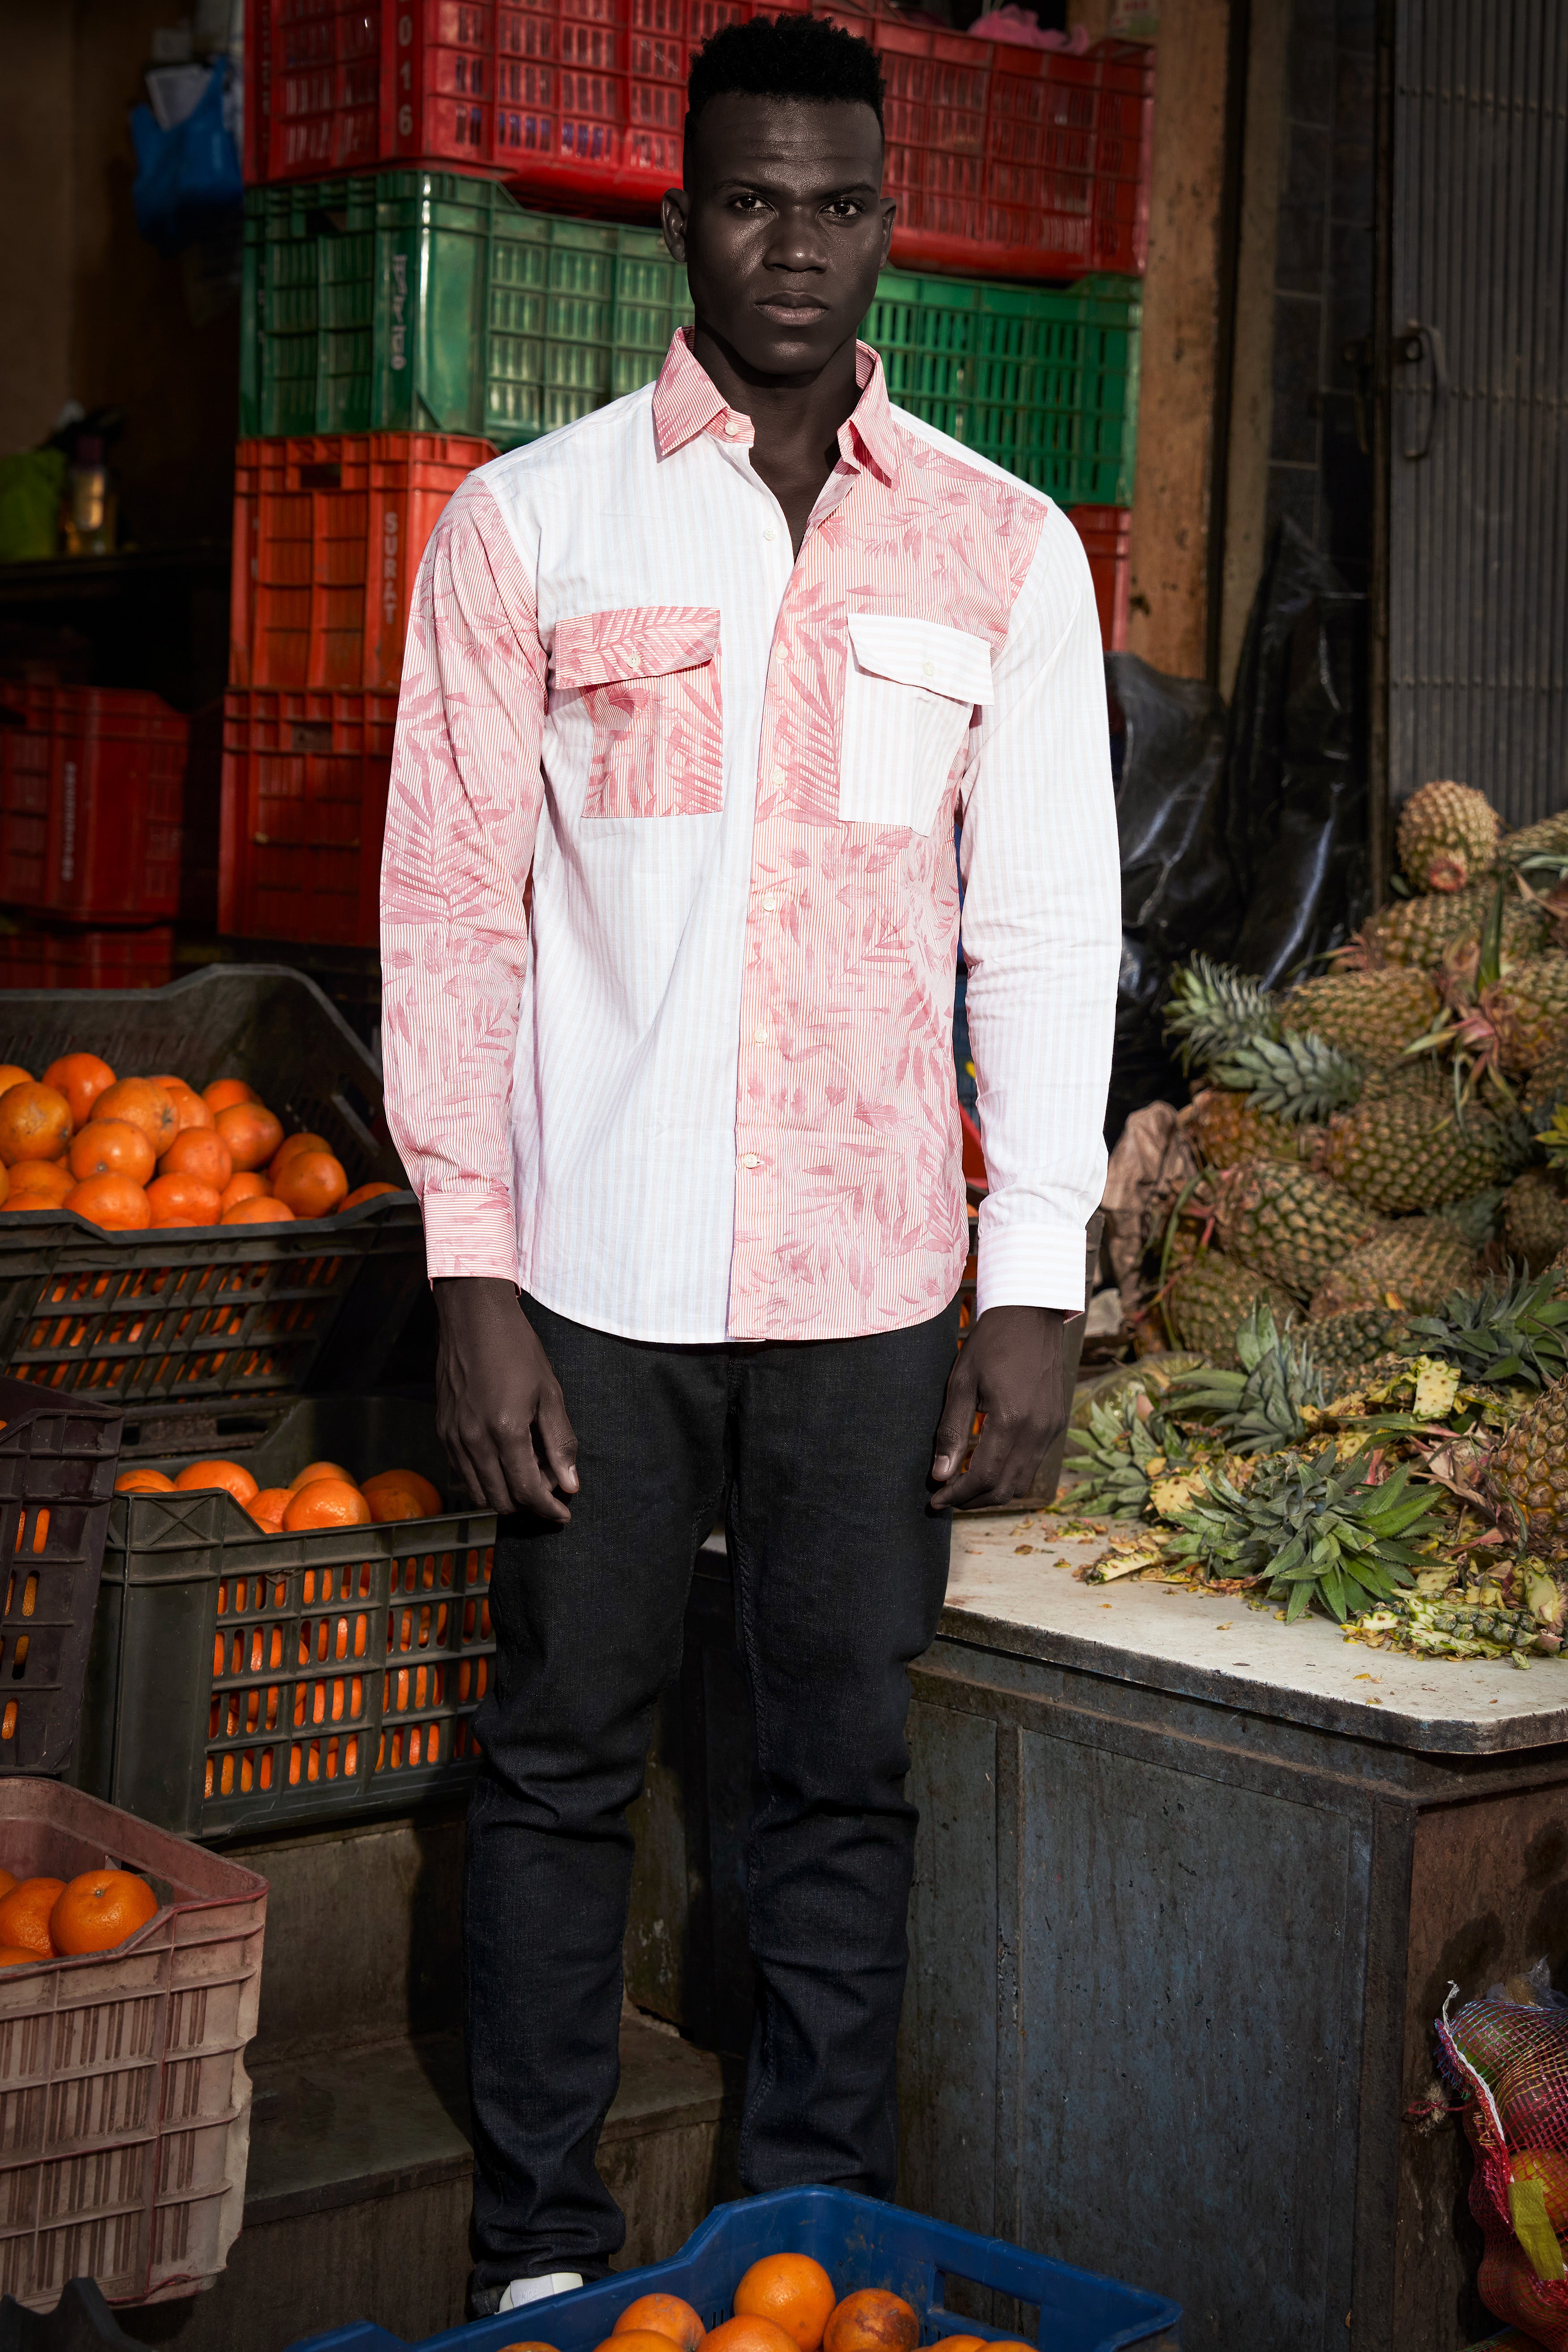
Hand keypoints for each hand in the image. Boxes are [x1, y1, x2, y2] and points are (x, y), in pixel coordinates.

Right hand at [433, 1278, 578, 1521]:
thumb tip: (570, 1484)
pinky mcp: (442, 1430)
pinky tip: (502, 1464)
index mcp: (506, 1430)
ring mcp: (453, 1436)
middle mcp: (474, 1440)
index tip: (564, 1514)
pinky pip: (462, 1472)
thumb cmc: (517, 1349)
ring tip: (527, 1480)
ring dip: (504, 1497)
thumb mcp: (550, 1393)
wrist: (473, 1317)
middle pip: (500, 1501)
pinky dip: (483, 1480)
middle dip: (528, 1507)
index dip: (548, 1509)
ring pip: (477, 1492)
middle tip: (549, 1495)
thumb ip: (560, 1442)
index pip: (527, 1491)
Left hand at [929, 1304, 1067, 1510]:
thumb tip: (940, 1474)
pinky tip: (987, 1463)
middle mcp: (1038, 1429)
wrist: (1032, 1313)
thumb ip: (951, 1431)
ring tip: (964, 1486)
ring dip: (992, 1491)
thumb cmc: (991, 1342)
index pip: (984, 1476)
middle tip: (946, 1497)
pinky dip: (1009, 1472)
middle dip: (973, 1500)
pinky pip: (1034, 1462)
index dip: (958, 1495)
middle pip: (1006, 1488)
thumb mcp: (961, 1382)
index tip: (936, 1499)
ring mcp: (1051, 1427)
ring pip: (1022, 1480)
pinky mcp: (1056, 1422)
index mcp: (1012, 1419)